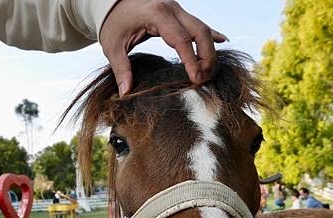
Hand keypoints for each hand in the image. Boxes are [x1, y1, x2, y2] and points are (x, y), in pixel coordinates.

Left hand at [100, 0, 226, 95]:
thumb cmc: (113, 22)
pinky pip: (198, 23)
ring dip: (208, 50)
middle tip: (204, 79)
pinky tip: (221, 42)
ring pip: (202, 27)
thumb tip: (126, 92)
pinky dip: (209, 34)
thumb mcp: (113, 47)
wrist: (111, 1)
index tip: (196, 79)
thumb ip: (121, 69)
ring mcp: (177, 9)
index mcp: (157, 14)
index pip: (181, 39)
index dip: (191, 61)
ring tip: (207, 72)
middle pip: (200, 31)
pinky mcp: (178, 13)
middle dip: (206, 56)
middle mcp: (171, 8)